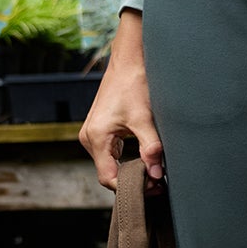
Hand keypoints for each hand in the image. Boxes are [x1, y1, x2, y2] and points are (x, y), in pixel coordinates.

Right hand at [79, 9, 166, 191]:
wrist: (129, 60)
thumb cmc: (134, 83)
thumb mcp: (144, 118)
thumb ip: (150, 148)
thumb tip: (157, 174)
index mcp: (95, 137)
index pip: (108, 178)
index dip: (130, 187)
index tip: (153, 188)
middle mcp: (88, 137)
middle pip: (108, 172)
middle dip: (132, 181)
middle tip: (158, 183)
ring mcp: (92, 133)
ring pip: (110, 163)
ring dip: (130, 171)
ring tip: (154, 174)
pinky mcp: (100, 129)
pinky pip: (111, 153)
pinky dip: (126, 160)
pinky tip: (144, 161)